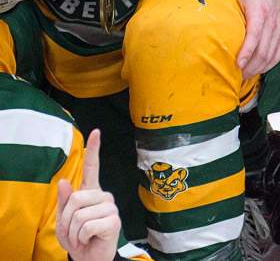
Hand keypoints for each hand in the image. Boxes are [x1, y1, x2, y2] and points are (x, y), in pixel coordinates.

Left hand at [56, 130, 120, 260]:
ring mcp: (110, 207)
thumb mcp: (64, 221)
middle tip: (73, 232)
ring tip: (82, 237)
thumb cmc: (78, 239)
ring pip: (80, 214)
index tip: (96, 131)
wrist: (89, 258)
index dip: (93, 150)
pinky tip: (90, 239)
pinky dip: (82, 237)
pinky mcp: (114, 220)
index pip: (92, 168)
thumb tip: (64, 182)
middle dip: (67, 219)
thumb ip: (64, 202)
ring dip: (73, 232)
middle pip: (76, 198)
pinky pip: (87, 225)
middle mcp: (103, 196)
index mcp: (91, 193)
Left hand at [204, 0, 279, 76]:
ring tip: (243, 77)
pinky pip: (278, 53)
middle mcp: (272, 21)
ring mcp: (279, 27)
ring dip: (258, 68)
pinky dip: (268, 65)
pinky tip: (257, 70)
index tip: (237, 65)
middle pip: (264, 50)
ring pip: (272, 55)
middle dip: (250, 67)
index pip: (255, 35)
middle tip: (235, 77)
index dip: (247, 52)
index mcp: (259, 10)